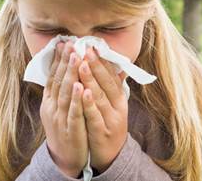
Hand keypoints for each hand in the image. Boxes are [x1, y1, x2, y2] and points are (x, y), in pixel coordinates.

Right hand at [39, 41, 88, 177]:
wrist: (65, 159)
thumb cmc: (67, 128)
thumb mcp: (62, 107)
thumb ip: (66, 89)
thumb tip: (72, 68)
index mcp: (49, 101)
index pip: (53, 76)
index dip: (58, 59)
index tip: (63, 42)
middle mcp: (51, 107)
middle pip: (58, 81)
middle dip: (64, 61)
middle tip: (70, 43)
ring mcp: (59, 118)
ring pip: (65, 93)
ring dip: (70, 74)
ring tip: (75, 57)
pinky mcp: (70, 129)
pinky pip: (73, 112)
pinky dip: (76, 99)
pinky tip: (79, 86)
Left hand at [78, 47, 128, 172]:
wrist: (111, 156)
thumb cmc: (108, 126)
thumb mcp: (113, 105)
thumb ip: (112, 87)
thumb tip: (114, 65)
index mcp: (119, 99)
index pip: (111, 76)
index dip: (102, 61)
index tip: (92, 46)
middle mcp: (117, 107)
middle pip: (106, 83)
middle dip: (95, 65)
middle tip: (85, 48)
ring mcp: (110, 120)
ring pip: (100, 97)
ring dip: (91, 79)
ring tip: (82, 64)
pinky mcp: (102, 132)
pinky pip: (95, 115)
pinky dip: (90, 103)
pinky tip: (83, 91)